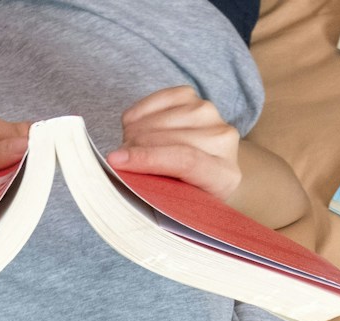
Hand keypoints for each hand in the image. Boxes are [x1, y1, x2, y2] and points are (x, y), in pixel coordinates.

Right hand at [106, 86, 242, 201]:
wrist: (208, 168)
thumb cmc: (186, 191)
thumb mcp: (175, 204)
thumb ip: (155, 191)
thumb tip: (120, 166)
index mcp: (224, 175)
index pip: (185, 160)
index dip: (147, 158)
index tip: (115, 161)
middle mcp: (222, 139)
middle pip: (166, 137)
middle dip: (132, 148)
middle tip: (118, 163)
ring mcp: (208, 113)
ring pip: (157, 119)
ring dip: (132, 134)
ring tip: (129, 150)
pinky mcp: (192, 96)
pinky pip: (154, 101)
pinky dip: (135, 115)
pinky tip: (133, 129)